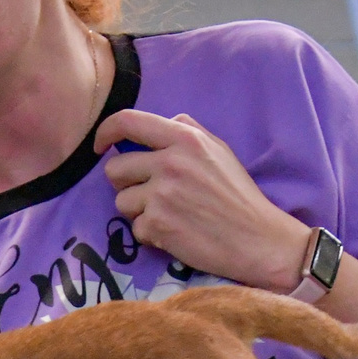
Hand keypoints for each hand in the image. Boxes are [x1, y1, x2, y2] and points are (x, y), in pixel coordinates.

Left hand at [95, 109, 312, 295]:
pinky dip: (151, 235)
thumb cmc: (239, 195)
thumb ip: (190, 130)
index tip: (100, 146)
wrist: (257, 239)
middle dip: (126, 183)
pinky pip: (135, 229)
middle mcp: (169, 163)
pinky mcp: (157, 225)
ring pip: (121, 201)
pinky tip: (175, 233)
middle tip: (150, 194)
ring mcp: (161, 195)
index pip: (127, 122)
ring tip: (169, 215)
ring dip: (139, 211)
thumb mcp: (219, 150)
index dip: (105, 132)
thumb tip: (164, 119)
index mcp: (185, 139)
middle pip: (115, 169)